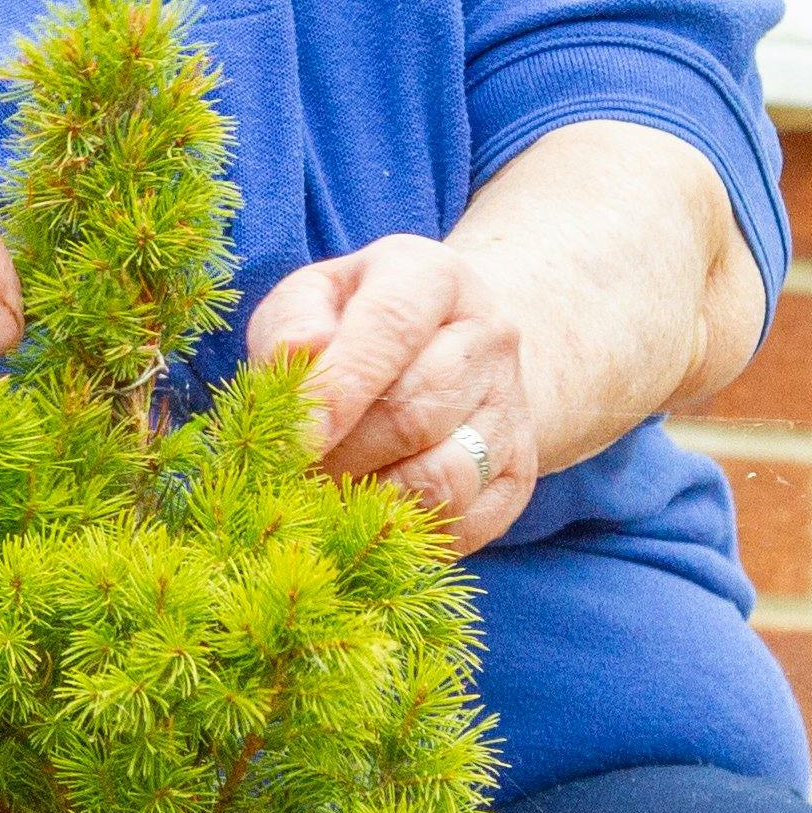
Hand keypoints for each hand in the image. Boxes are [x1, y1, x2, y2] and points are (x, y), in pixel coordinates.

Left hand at [246, 233, 538, 551]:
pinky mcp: (519, 471)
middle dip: (343, 458)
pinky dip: (409, 535)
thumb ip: (292, 325)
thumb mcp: (313, 300)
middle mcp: (490, 335)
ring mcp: (513, 406)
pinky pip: (466, 524)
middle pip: (415, 414)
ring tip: (329, 498)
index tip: (294, 442)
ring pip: (445, 478)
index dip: (339, 390)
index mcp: (434, 277)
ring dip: (373, 504)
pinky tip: (370, 518)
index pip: (391, 329)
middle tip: (294, 476)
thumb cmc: (354, 322)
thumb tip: (298, 356)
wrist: (449, 345)